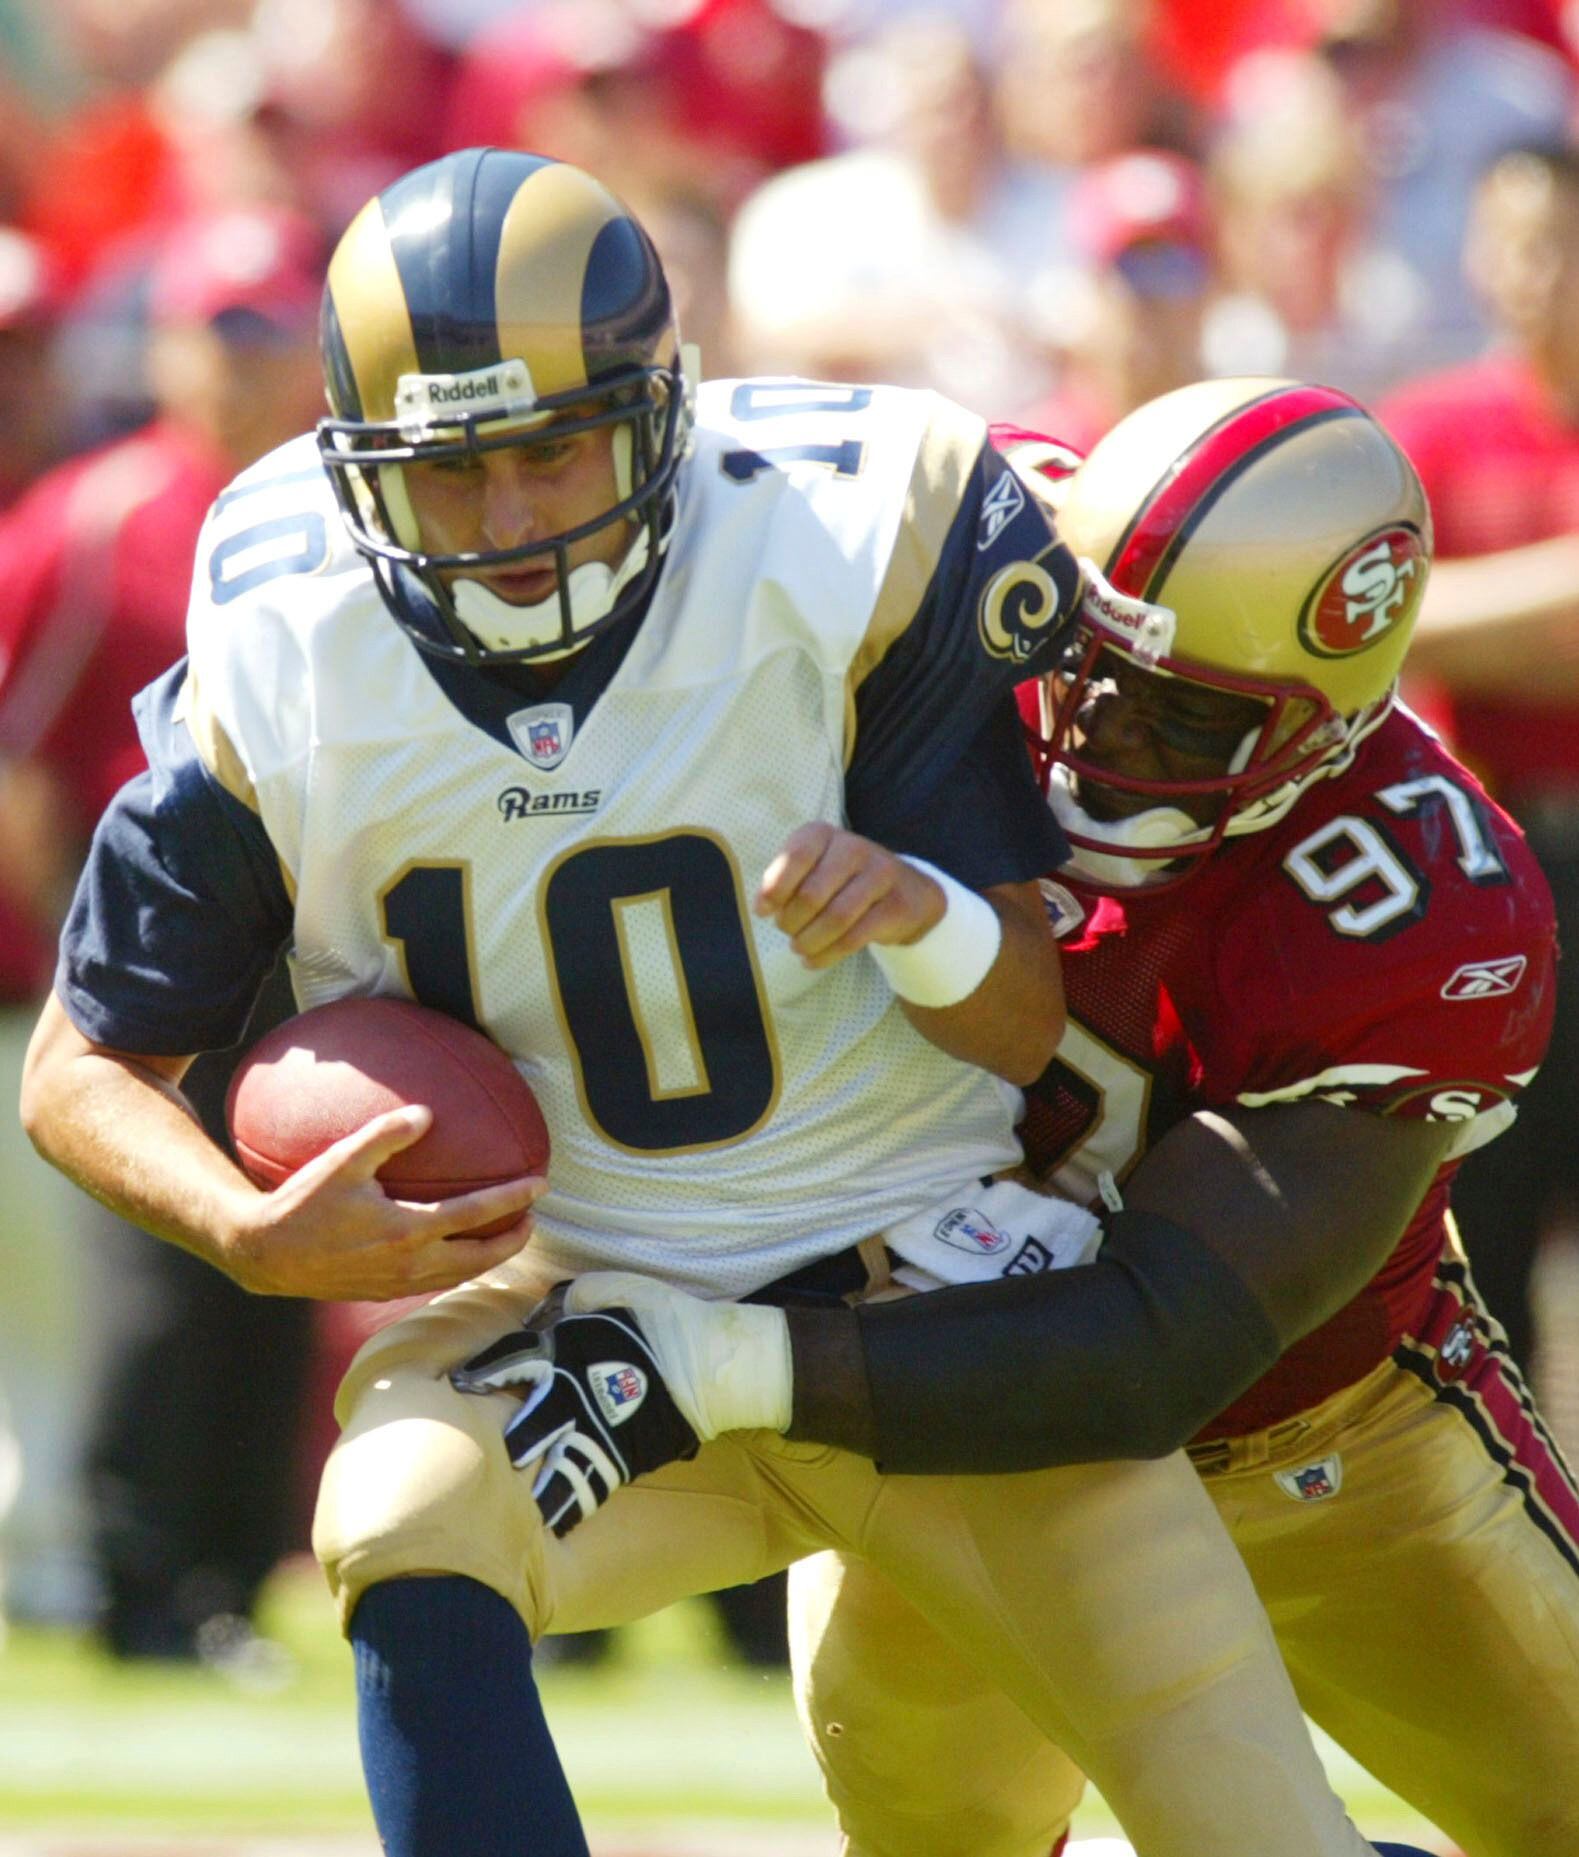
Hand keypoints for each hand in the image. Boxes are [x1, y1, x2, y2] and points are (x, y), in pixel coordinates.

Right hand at [223, 1105, 541, 1300]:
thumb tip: (427, 1114)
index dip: (513, 1199)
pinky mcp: (386, 1292)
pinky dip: (462, 1266)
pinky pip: (438, 1280)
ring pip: (462, 1274)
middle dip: (515, 1238)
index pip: (477, 1215)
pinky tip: (460, 1249)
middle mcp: (411, 1264)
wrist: (267, 1256)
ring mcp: (399, 1282)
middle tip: (533, 1216)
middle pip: (482, 1257)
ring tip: (507, 1234)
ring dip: (491, 1256)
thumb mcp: (343, 1160)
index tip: (540, 1184)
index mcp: (407, 1231)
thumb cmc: (303, 1204)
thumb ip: (387, 1135)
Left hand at [451, 1284, 702, 1536]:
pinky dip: (569, 1504)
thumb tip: (550, 1310)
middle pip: (528, 1423)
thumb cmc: (662, 1318)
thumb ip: (574, 1299)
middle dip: (505, 1440)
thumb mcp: (613, 1289)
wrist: (710, 1362)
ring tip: (510, 1509)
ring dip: (532, 1487)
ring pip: (554, 1464)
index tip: (460, 1385)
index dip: (485, 1372)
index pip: (514, 1361)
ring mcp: (598, 1430)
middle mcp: (574, 1394)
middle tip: (478, 1456)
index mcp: (567, 1350)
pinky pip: (588, 1485)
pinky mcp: (620, 1457)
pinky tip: (554, 1522)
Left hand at [755, 823, 943, 968]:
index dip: (774, 890)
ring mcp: (880, 875)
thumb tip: (762, 908)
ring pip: (835, 918)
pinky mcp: (896, 905)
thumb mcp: (810, 869)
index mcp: (824, 834)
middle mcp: (854, 847)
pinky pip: (854, 938)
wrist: (905, 890)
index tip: (764, 912)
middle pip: (812, 894)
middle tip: (787, 932)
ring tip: (799, 948)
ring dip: (808, 942)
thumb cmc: (840, 881)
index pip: (795, 857)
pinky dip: (827, 955)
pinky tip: (813, 961)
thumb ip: (782, 882)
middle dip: (791, 922)